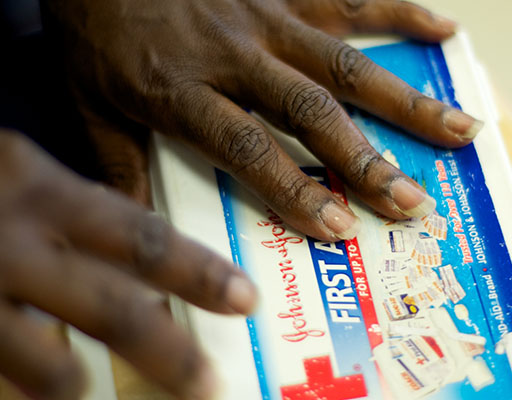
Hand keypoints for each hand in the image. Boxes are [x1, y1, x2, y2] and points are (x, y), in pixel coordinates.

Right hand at [0, 130, 256, 398]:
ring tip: (85, 390)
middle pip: (108, 307)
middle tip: (209, 382)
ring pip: (44, 364)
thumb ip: (75, 215)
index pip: (140, 235)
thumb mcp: (19, 174)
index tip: (245, 298)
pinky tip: (44, 393)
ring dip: (71, 384)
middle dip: (166, 352)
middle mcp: (14, 243)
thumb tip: (142, 269)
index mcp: (41, 192)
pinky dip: (23, 387)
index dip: (197, 270)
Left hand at [44, 0, 481, 240]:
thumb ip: (119, 165)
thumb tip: (142, 232)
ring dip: (405, 100)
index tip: (338, 227)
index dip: (294, 189)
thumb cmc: (93, 29)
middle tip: (413, 200)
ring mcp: (266, 16)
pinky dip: (398, 10)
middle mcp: (236, 57)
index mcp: (184, 92)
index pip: (249, 149)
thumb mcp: (88, 103)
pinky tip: (444, 27)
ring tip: (460, 129)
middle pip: (311, 112)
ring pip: (344, 63)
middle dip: (366, 160)